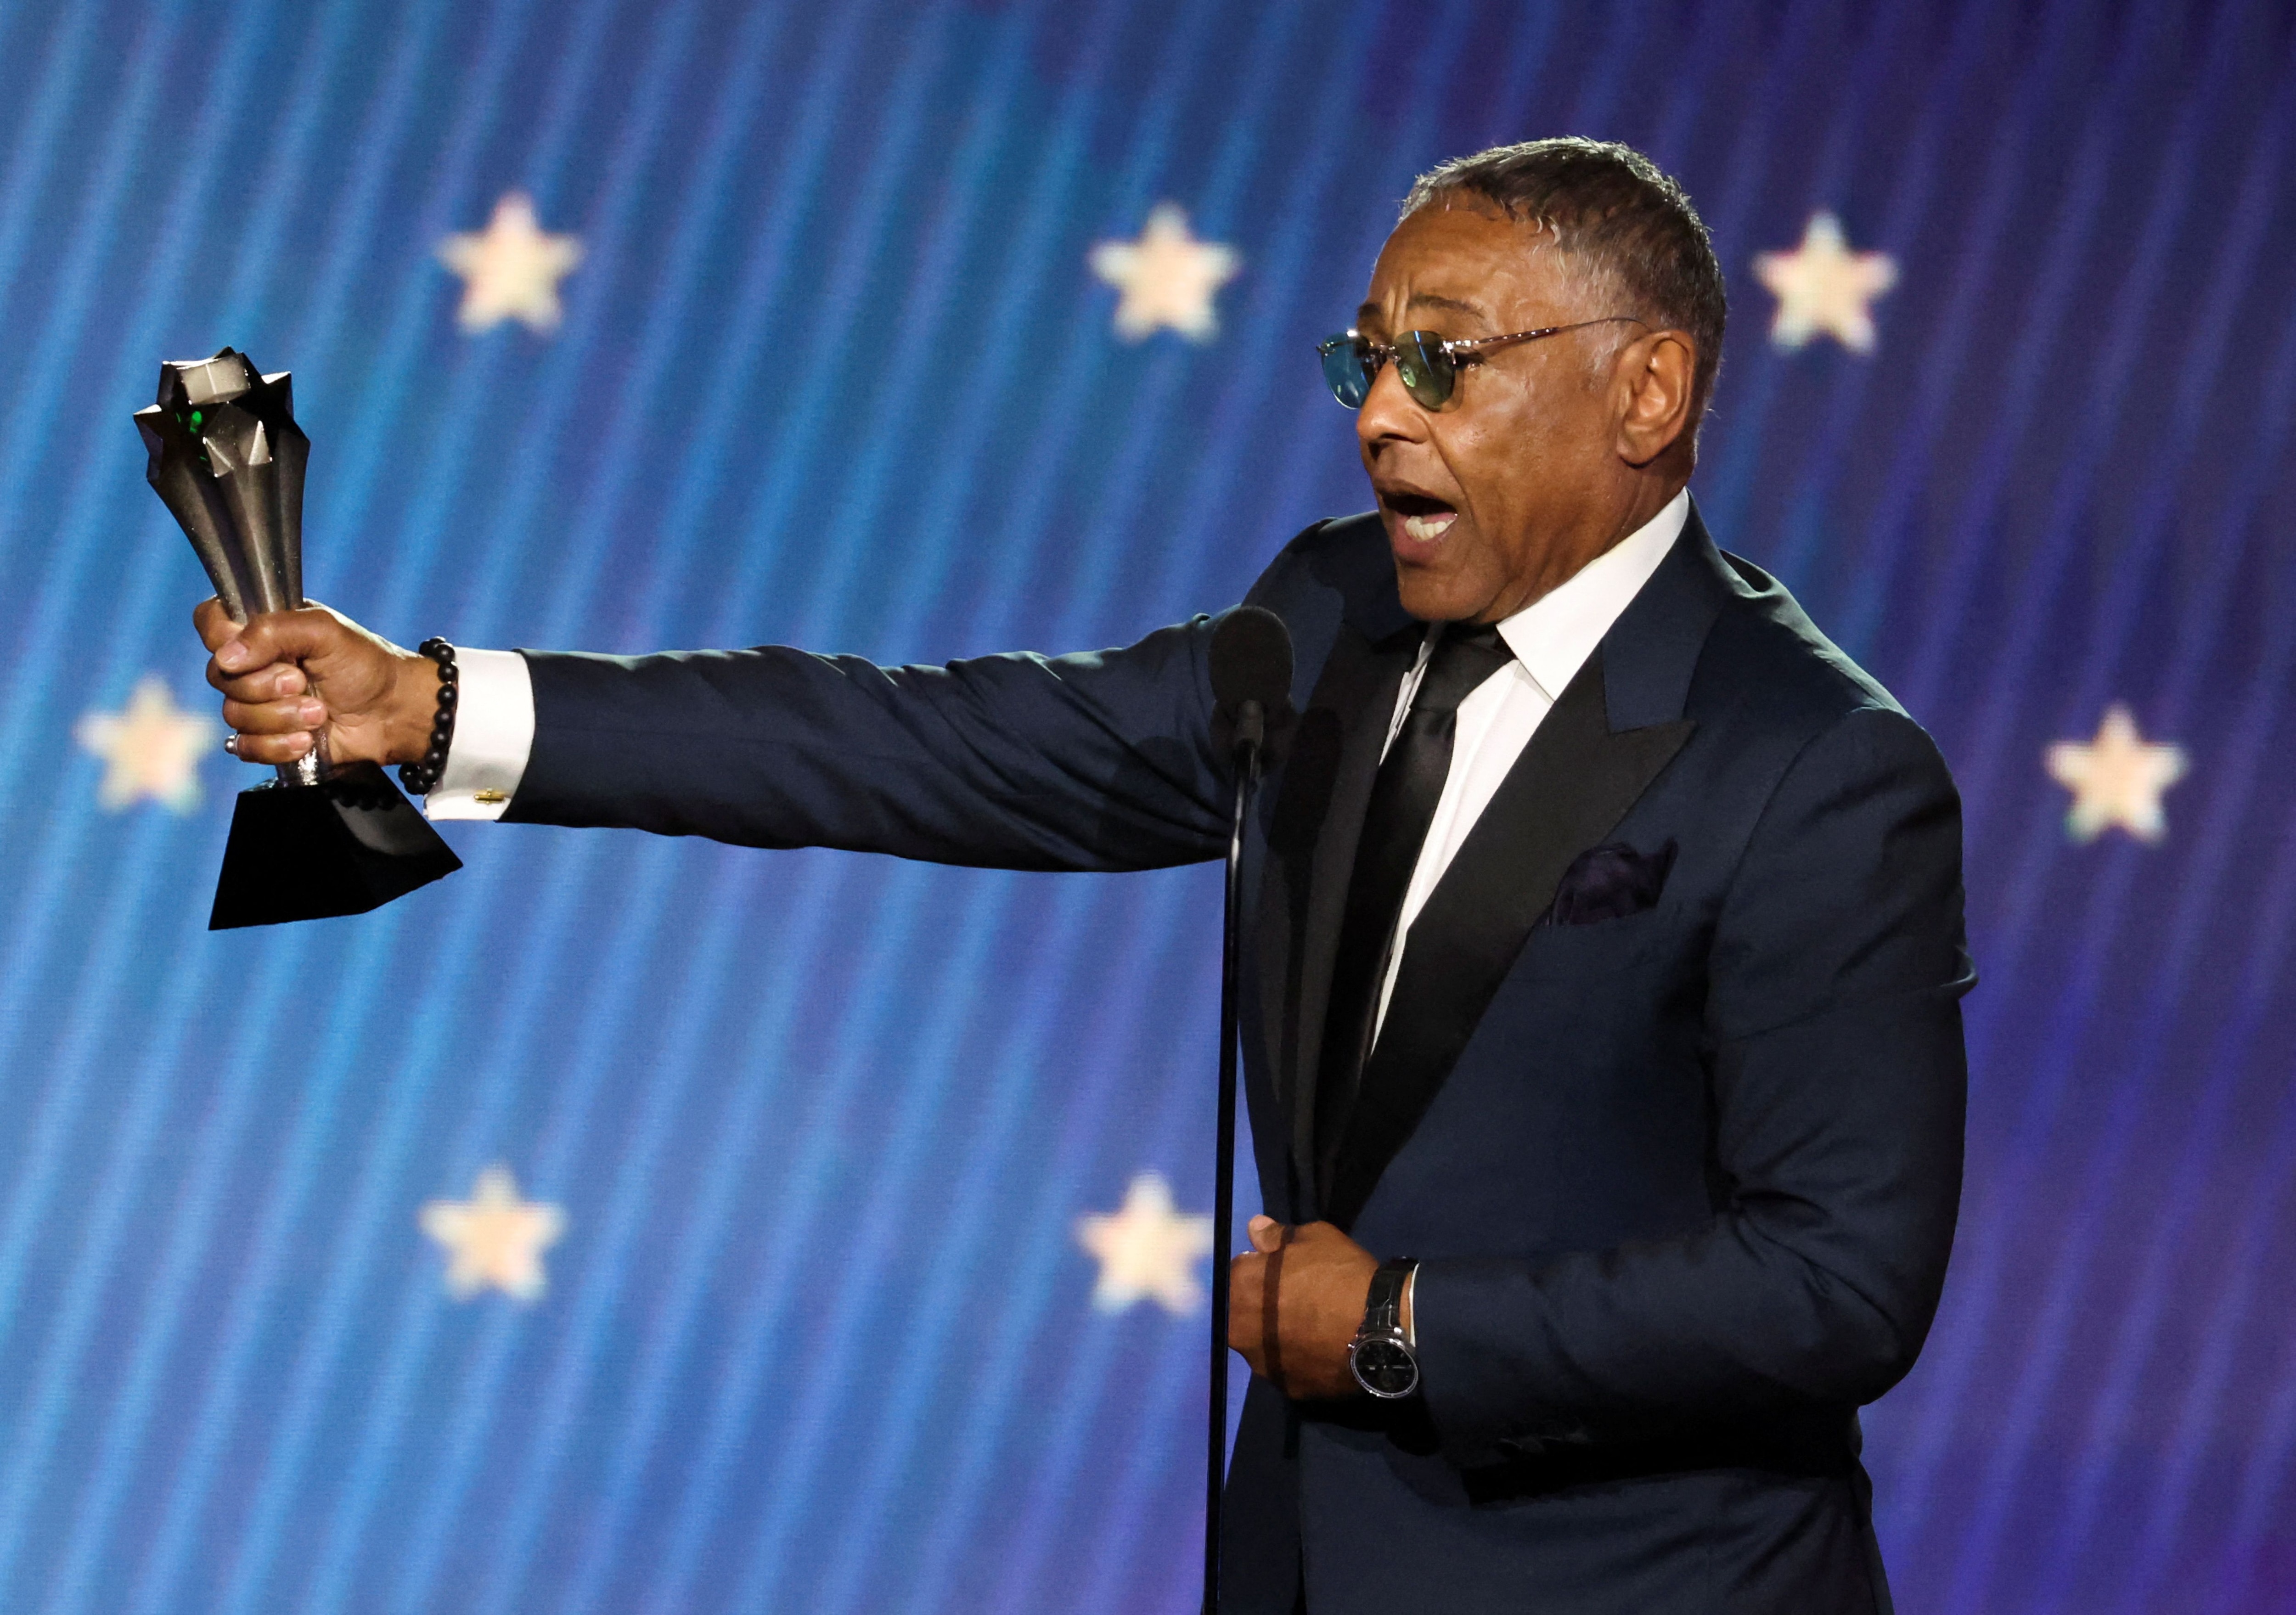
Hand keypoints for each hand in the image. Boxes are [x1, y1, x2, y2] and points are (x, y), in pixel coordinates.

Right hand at [195, 598, 439, 768]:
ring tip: (319, 712)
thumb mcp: (324, 631)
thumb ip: (272, 631)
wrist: (394, 712)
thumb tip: (227, 656)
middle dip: (264, 685)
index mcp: (262, 630)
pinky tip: (308, 740)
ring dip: (280, 717)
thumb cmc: (365, 665)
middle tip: (302, 681)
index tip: (258, 649)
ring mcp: (259, 703)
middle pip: (219, 676)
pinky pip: (245, 747)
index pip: (211, 621)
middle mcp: (254, 665)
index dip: (222, 636)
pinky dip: (278, 745)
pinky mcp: (268, 738)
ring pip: (233, 714)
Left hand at [1226, 1216, 1378, 1398]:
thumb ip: (1276, 1236)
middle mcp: (1239, 1332)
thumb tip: (1255, 1228)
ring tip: (1313, 1328)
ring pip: (1263, 1346)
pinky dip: (1299, 1360)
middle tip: (1297, 1300)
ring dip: (1278, 1336)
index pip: (1234, 1276)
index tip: (1278, 1272)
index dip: (1256, 1272)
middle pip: (1242, 1316)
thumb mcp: (1313, 1237)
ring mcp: (1263, 1365)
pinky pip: (1289, 1369)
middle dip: (1261, 1307)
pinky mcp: (1289, 1389)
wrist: (1379, 1326)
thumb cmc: (1340, 1274)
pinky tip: (1322, 1349)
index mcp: (1238, 1289)